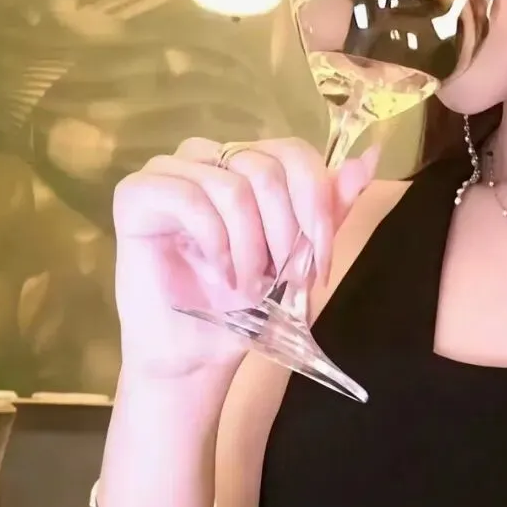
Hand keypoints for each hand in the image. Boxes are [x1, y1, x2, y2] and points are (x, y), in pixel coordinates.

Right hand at [112, 137, 377, 382]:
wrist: (199, 351)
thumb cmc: (243, 302)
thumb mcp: (300, 254)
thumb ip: (330, 207)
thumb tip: (369, 156)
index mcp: (251, 162)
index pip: (296, 155)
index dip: (315, 209)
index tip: (318, 267)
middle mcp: (212, 156)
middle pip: (267, 169)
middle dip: (284, 235)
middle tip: (276, 281)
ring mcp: (170, 170)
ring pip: (232, 186)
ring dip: (248, 247)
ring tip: (244, 284)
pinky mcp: (136, 194)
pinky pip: (187, 196)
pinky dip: (214, 241)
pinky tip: (217, 273)